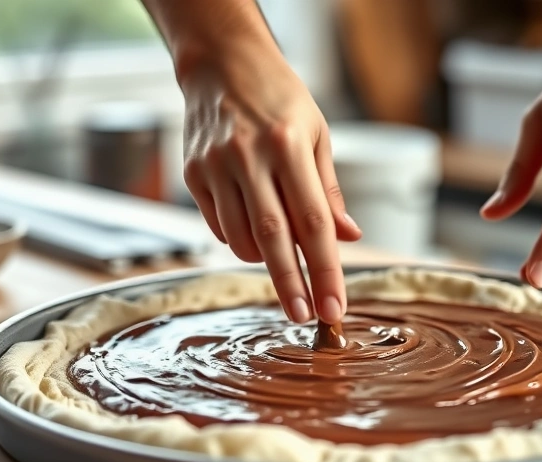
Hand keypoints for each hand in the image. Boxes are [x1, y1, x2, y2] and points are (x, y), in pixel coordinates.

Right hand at [180, 47, 361, 323]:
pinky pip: (219, 226)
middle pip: (273, 238)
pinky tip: (251, 224)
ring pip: (240, 239)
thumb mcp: (316, 134)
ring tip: (282, 261)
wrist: (220, 63)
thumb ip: (328, 191)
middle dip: (292, 285)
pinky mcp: (192, 174)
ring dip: (264, 261)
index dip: (325, 270)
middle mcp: (249, 156)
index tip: (334, 308)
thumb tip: (348, 238)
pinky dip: (239, 239)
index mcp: (288, 145)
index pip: (313, 221)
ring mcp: (215, 166)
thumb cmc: (278, 100)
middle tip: (305, 318)